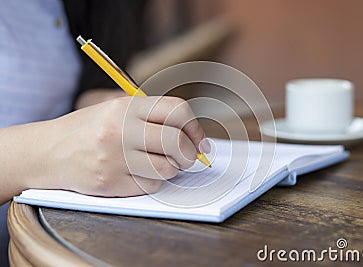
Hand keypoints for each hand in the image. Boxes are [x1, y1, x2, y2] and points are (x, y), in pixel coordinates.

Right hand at [37, 96, 209, 196]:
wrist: (48, 152)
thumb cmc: (90, 130)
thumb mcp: (117, 110)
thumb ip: (153, 118)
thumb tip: (194, 139)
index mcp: (126, 106)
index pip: (177, 110)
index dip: (195, 127)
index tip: (200, 142)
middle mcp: (120, 130)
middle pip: (176, 142)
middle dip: (190, 154)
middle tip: (187, 157)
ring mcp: (114, 158)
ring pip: (167, 169)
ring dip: (170, 169)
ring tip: (158, 164)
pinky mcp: (110, 183)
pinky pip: (149, 186)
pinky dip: (151, 182)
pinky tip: (138, 174)